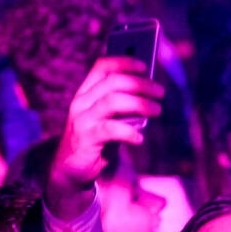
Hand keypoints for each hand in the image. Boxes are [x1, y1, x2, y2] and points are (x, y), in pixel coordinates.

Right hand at [45, 57, 163, 218]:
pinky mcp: (85, 139)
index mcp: (86, 92)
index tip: (144, 66)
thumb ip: (122, 105)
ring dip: (139, 103)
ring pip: (112, 101)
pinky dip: (128, 132)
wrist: (71, 169)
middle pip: (113, 82)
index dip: (124, 62)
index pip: (102, 67)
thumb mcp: (108, 118)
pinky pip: (110, 130)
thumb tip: (149, 93)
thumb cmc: (96, 140)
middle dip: (140, 84)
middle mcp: (82, 102)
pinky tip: (139, 138)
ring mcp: (82, 120)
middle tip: (160, 93)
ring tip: (156, 110)